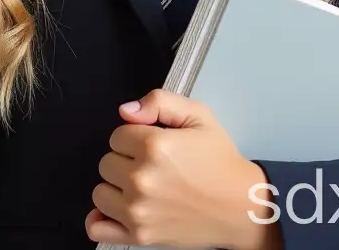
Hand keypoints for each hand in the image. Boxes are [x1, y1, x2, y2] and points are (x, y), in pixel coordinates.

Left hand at [85, 89, 280, 248]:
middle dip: (125, 160)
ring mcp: (138, 211)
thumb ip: (160, 102)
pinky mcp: (140, 236)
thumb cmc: (220, 160)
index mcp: (154, 146)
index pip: (117, 136)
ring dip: (116, 187)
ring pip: (100, 192)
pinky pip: (99, 228)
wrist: (240, 205)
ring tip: (142, 186)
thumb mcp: (198, 115)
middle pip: (106, 162)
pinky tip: (120, 208)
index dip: (134, 136)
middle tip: (152, 165)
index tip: (152, 143)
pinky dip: (102, 219)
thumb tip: (126, 111)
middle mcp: (141, 179)